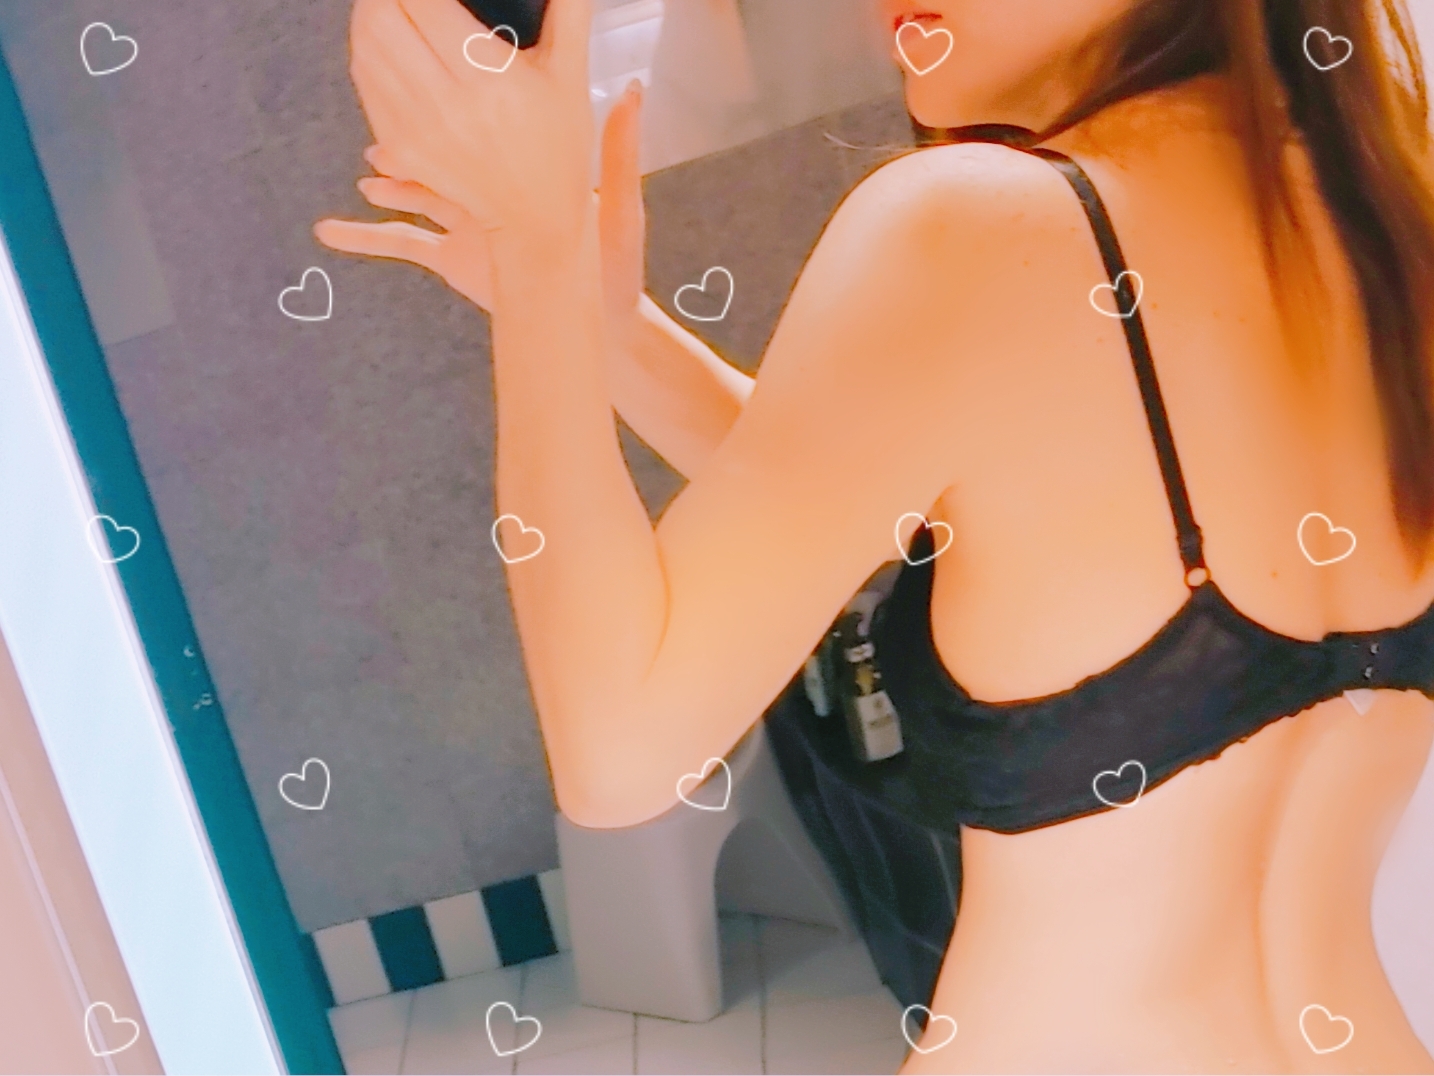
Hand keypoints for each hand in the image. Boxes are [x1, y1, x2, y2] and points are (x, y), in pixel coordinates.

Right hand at [314, 82, 645, 322]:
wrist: (601, 324)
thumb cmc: (616, 268)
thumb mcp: (620, 208)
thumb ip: (620, 153)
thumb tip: (636, 91)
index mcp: (525, 167)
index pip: (485, 118)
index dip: (457, 93)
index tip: (435, 62)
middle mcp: (490, 188)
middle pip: (441, 143)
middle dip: (409, 120)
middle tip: (380, 89)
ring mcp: (466, 222)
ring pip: (414, 186)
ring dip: (386, 175)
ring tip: (364, 164)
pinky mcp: (451, 257)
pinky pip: (400, 244)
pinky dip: (364, 236)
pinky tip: (330, 230)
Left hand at [347, 0, 594, 262]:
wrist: (535, 219)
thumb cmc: (557, 146)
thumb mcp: (571, 76)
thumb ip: (570, 12)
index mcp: (488, 76)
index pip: (421, 2)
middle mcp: (446, 103)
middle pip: (381, 17)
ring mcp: (416, 129)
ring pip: (365, 48)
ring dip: (370, 17)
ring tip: (391, 8)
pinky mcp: (400, 148)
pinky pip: (365, 84)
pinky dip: (367, 54)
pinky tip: (387, 43)